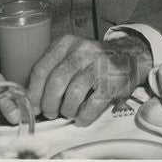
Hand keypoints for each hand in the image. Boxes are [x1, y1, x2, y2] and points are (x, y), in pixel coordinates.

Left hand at [27, 35, 152, 126]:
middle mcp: (82, 50)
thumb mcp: (71, 56)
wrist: (129, 57)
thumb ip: (52, 71)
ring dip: (67, 110)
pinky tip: (82, 117)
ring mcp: (98, 64)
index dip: (34, 93)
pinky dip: (84, 117)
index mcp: (67, 43)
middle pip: (55, 82)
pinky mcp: (111, 80)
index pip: (41, 69)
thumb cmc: (93, 62)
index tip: (34, 106)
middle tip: (51, 113)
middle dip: (49, 104)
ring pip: (73, 95)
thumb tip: (31, 101)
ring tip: (69, 112)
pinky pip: (92, 105)